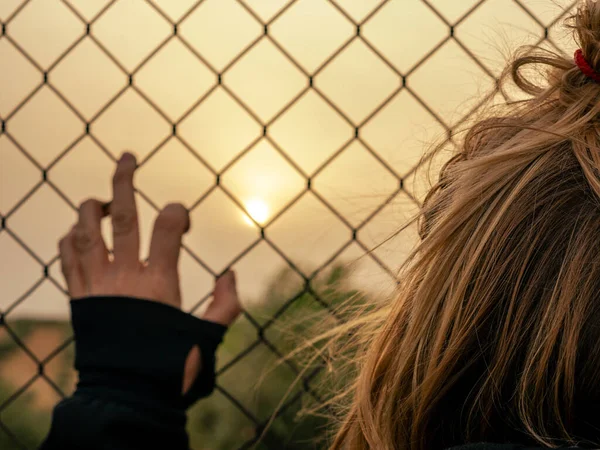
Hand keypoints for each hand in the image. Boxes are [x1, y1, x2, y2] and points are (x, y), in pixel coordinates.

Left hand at [58, 151, 241, 393]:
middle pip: (121, 216)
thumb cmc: (169, 366)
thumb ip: (225, 304)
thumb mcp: (207, 338)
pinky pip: (67, 258)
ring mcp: (98, 285)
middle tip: (127, 156)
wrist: (125, 394)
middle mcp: (125, 277)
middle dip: (123, 180)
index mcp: (159, 282)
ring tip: (99, 196)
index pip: (166, 225)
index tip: (182, 218)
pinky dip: (70, 238)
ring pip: (86, 231)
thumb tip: (230, 273)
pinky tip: (78, 232)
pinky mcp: (79, 298)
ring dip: (90, 206)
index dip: (177, 210)